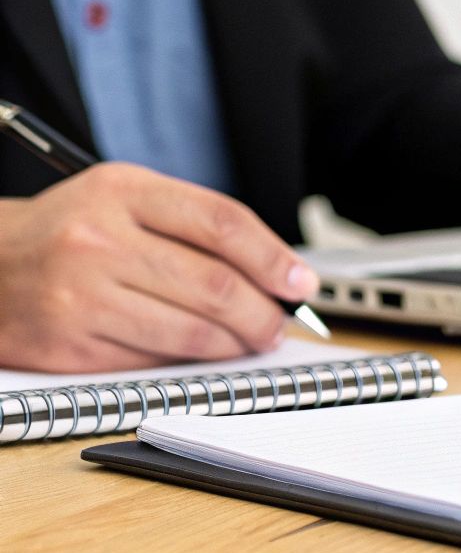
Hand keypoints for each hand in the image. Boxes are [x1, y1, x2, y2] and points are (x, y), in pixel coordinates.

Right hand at [0, 163, 320, 372]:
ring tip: (251, 340)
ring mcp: (80, 294)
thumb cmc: (68, 231)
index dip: (274, 258)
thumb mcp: (124, 198)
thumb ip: (194, 224)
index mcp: (122, 190)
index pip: (223, 224)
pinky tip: (204, 354)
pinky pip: (153, 361)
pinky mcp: (69, 344)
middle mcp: (99, 239)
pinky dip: (191, 362)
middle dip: (264, 313)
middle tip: (279, 323)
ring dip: (236, 344)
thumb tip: (276, 272)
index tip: (301, 282)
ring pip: (192, 332)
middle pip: (216, 285)